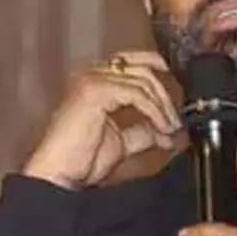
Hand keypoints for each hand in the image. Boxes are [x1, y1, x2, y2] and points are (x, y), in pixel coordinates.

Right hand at [22, 51, 180, 189]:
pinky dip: (154, 111)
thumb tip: (167, 131)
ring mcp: (91, 79)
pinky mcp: (95, 90)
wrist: (60, 174)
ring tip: (169, 129)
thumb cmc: (80, 160)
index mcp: (95, 79)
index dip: (159, 73)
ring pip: (143, 79)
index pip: (134, 60)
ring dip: (163, 106)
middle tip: (176, 121)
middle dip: (165, 94)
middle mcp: (91, 73)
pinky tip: (161, 128)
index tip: (176, 96)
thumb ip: (143, 131)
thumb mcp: (121, 142)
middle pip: (142, 66)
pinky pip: (137, 93)